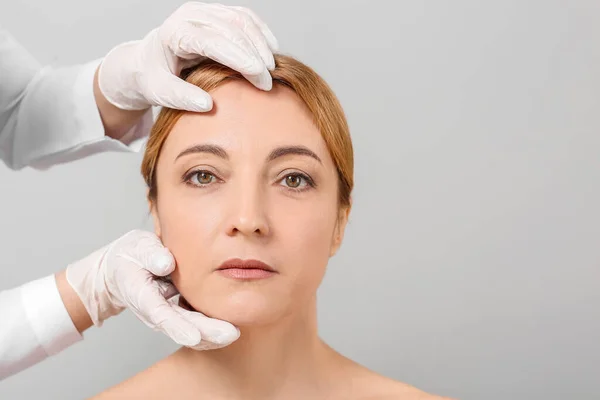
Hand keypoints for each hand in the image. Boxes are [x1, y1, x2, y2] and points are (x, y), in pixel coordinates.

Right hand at [66, 230, 238, 348]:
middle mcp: (156, 311)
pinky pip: (196, 324)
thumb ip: (150, 255)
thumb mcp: (136, 248)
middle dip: (206, 334)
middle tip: (230, 335)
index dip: (177, 326)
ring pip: (191, 329)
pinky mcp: (178, 312)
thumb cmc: (131, 256)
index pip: (160, 314)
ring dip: (212, 335)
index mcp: (142, 294)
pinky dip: (211, 329)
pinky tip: (230, 329)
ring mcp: (168, 314)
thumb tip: (167, 264)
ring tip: (234, 334)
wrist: (123, 269)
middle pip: (181, 326)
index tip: (194, 336)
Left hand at [97, 2, 278, 111]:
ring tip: (272, 68)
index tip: (260, 76)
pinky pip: (244, 17)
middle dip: (254, 55)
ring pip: (242, 19)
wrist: (148, 61)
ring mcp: (205, 11)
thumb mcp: (159, 92)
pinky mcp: (217, 13)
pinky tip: (271, 50)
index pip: (214, 41)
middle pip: (232, 28)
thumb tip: (207, 104)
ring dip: (261, 42)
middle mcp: (191, 15)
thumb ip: (180, 98)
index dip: (240, 58)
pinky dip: (260, 32)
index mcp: (175, 33)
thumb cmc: (154, 77)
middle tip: (268, 82)